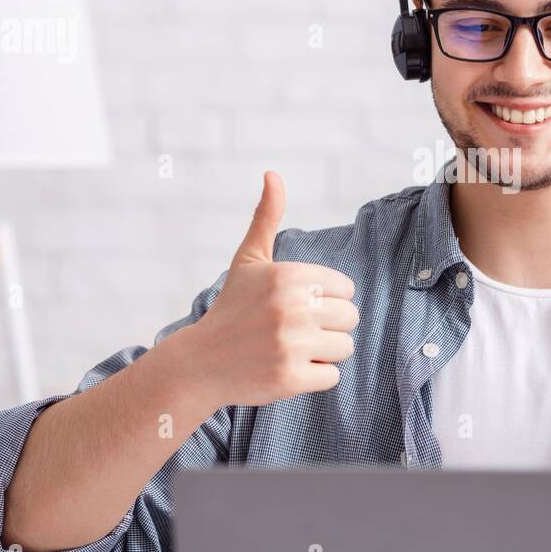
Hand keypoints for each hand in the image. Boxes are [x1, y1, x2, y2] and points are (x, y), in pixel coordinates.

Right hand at [186, 171, 357, 407]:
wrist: (200, 363)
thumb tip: (272, 174)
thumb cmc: (232, 308)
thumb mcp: (249, 259)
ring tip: (289, 349)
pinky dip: (314, 377)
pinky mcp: (290, 378)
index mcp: (289, 275)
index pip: (346, 289)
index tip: (297, 306)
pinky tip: (285, 369)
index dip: (325, 300)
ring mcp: (291, 344)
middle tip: (292, 331)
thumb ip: (266, 217)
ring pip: (345, 348)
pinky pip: (332, 376)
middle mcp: (292, 307)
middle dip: (327, 327)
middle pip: (351, 318)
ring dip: (323, 352)